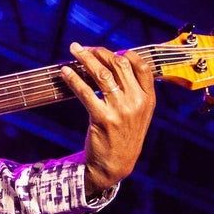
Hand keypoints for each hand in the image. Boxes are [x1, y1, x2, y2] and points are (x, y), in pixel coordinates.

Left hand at [59, 42, 155, 196]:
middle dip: (100, 52)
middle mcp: (137, 102)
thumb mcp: (137, 114)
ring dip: (85, 59)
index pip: (141, 67)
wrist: (115, 164)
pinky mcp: (103, 118)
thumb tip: (115, 63)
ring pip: (102, 75)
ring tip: (74, 50)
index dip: (123, 53)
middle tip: (84, 48)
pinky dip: (73, 78)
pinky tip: (65, 71)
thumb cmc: (123, 135)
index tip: (106, 50)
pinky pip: (86, 92)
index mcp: (148, 99)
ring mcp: (121, 110)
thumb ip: (132, 91)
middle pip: (119, 66)